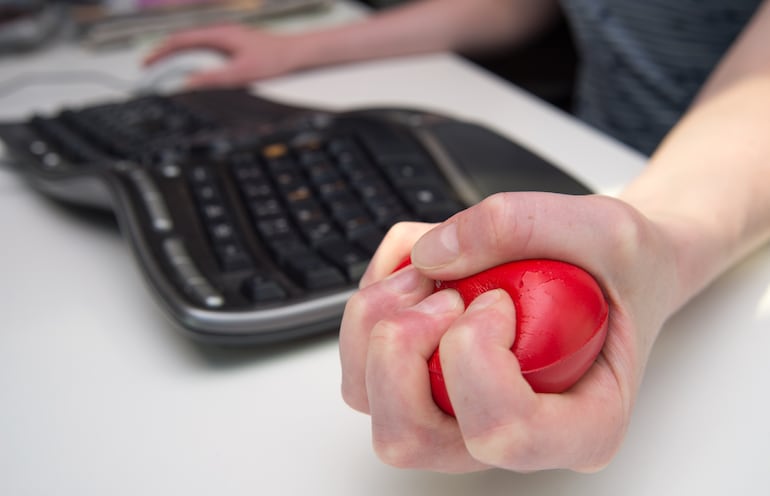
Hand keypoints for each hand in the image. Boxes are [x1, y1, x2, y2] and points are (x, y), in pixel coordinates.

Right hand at [143, 24, 308, 87]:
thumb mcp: (241, 73)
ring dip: (177, 55)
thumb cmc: (273, 60)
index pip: (180, 41)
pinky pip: (205, 48)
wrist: (296, 53)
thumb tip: (188, 84)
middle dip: (164, 53)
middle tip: (149, 68)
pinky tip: (192, 67)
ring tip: (164, 69)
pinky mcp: (234, 43)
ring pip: (194, 44)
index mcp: (218, 34)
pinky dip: (192, 56)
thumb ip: (213, 79)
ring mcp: (227, 37)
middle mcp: (220, 32)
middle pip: (184, 40)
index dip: (160, 52)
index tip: (146, 63)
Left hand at [339, 192, 680, 472]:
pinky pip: (360, 358)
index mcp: (579, 427)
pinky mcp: (424, 381)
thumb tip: (428, 254)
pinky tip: (417, 269)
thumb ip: (523, 225)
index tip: (498, 299)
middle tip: (445, 290)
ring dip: (375, 325)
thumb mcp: (606, 228)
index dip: (476, 357)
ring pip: (368, 401)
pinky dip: (372, 301)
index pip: (502, 433)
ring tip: (424, 273)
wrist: (614, 270)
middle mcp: (509, 436)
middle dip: (403, 348)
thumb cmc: (624, 269)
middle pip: (409, 436)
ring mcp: (458, 413)